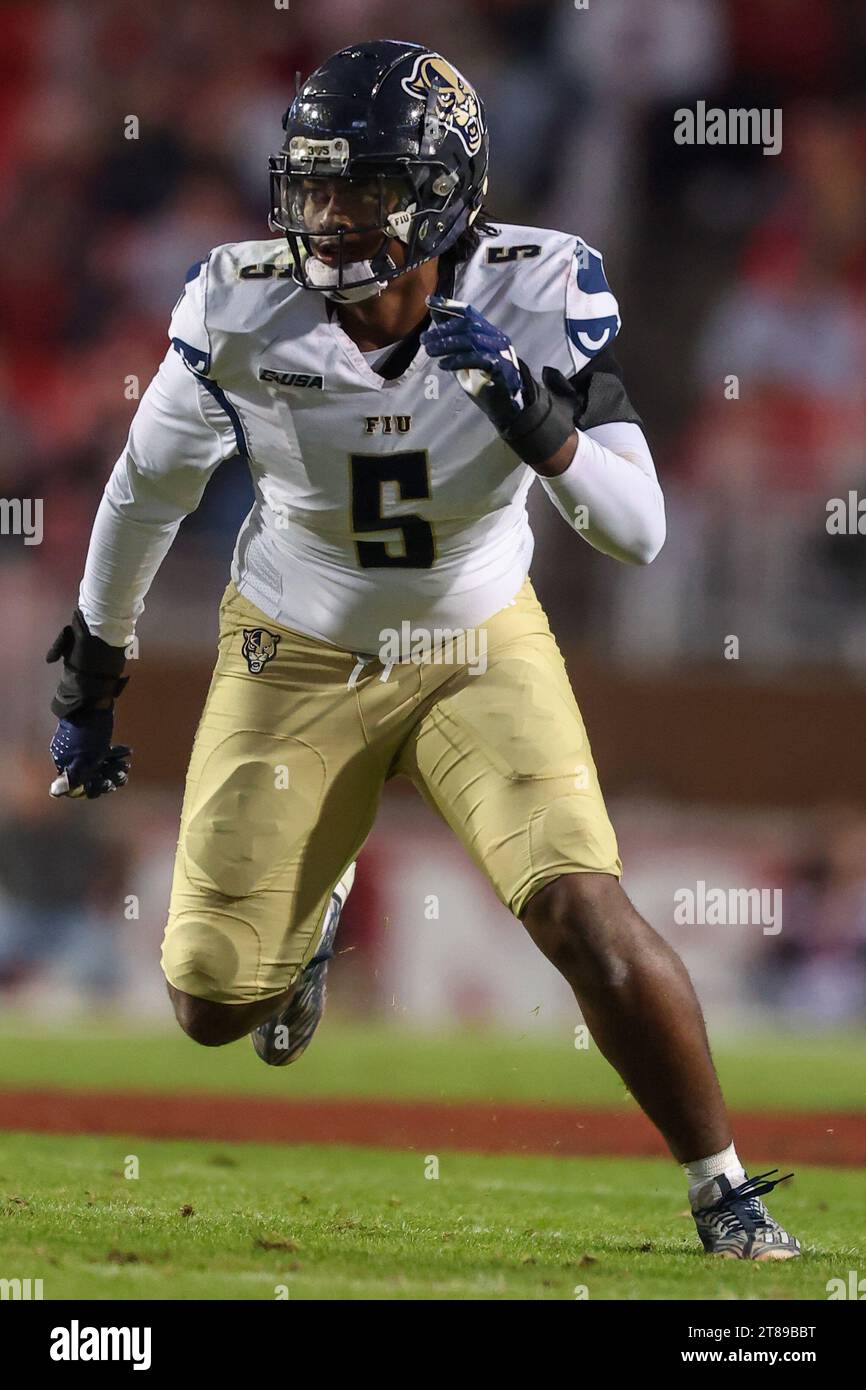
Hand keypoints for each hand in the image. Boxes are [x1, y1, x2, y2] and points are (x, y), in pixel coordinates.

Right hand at [49, 708, 130, 799]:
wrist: (93, 702)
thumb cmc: (89, 733)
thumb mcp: (84, 758)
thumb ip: (73, 776)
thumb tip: (53, 793)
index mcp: (66, 764)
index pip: (78, 786)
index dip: (94, 788)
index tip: (109, 785)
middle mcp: (72, 758)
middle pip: (91, 777)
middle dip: (108, 778)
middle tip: (123, 775)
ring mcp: (83, 749)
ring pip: (100, 765)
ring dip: (114, 767)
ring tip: (127, 765)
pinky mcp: (94, 740)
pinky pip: (104, 753)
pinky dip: (115, 755)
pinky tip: (128, 752)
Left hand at [422, 296, 524, 431]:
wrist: (503, 404)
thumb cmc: (481, 378)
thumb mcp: (462, 355)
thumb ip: (451, 335)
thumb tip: (434, 311)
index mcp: (488, 331)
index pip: (469, 312)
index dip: (449, 305)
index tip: (430, 303)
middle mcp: (496, 337)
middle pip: (467, 325)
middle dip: (442, 330)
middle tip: (424, 340)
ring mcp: (500, 351)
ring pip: (470, 340)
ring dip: (446, 345)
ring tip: (430, 351)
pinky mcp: (500, 367)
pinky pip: (477, 359)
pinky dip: (457, 361)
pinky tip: (443, 365)